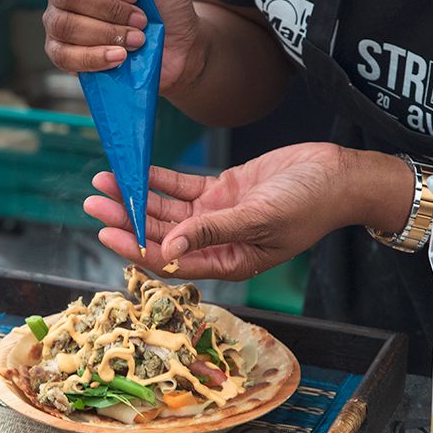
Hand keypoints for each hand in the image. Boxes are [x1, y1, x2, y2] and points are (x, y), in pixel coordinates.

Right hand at [42, 0, 202, 93]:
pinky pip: (62, 56)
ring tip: (135, 39)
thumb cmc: (163, 0)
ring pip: (64, 25)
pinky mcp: (62, 54)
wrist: (177, 43)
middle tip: (140, 19)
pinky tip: (118, 56)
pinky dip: (93, 57)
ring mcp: (58, 21)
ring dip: (107, 34)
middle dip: (110, 10)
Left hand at [83, 143, 358, 280]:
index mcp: (228, 262)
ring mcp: (217, 215)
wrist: (339, 175)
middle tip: (92, 201)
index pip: (171, 260)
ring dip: (135, 198)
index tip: (105, 231)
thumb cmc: (311, 204)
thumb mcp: (261, 219)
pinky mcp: (223, 191)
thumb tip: (173, 247)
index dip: (135, 247)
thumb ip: (213, 231)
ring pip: (166, 210)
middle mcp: (216, 242)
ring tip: (103, 182)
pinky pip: (181, 187)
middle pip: (160, 234)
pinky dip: (158, 180)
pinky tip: (134, 170)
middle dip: (125, 219)